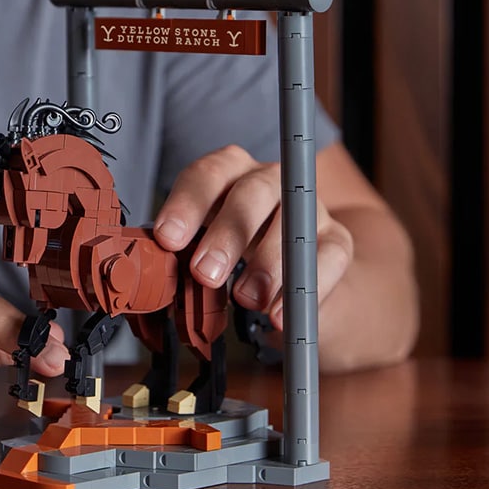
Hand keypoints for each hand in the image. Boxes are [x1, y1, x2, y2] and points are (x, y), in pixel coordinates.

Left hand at [152, 145, 352, 329]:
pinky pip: (327, 257)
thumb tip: (150, 277)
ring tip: (246, 299)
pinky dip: (303, 288)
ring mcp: (308, 207)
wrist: (295, 281)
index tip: (168, 240)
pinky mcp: (337, 240)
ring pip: (293, 221)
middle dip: (227, 233)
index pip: (207, 175)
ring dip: (267, 262)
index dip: (186, 204)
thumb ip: (185, 253)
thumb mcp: (204, 250)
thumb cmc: (234, 259)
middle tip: (206, 274)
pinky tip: (279, 315)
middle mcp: (270, 180)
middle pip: (252, 192)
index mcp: (229, 173)